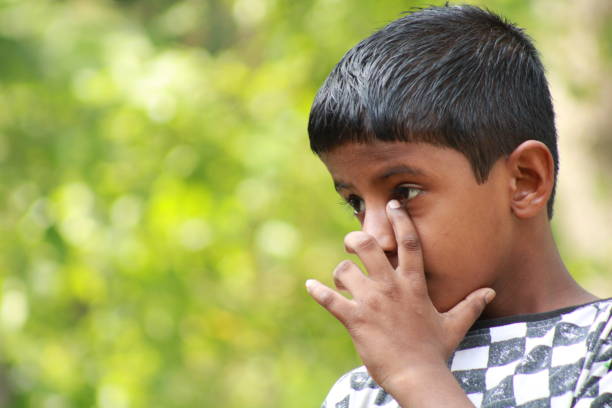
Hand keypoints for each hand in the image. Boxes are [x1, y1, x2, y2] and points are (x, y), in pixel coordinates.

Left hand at [306, 200, 494, 392]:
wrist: (418, 377)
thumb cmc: (434, 351)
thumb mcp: (454, 325)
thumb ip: (471, 305)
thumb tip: (491, 292)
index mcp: (413, 285)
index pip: (409, 243)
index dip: (401, 220)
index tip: (393, 204)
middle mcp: (391, 288)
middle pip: (369, 246)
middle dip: (356, 239)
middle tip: (351, 243)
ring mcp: (371, 302)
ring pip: (345, 270)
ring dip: (339, 273)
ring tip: (340, 282)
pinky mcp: (355, 319)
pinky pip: (330, 300)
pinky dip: (317, 292)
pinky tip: (310, 286)